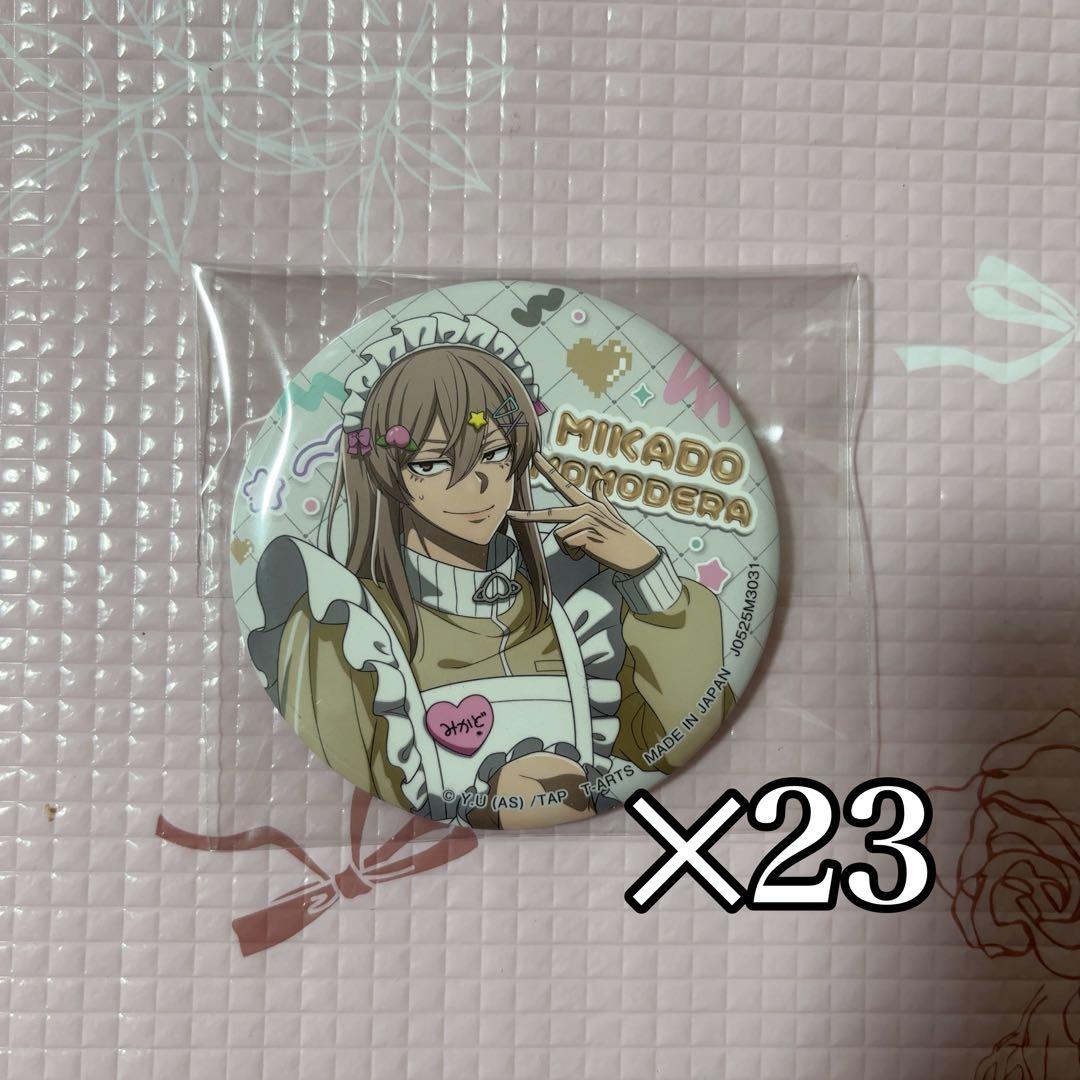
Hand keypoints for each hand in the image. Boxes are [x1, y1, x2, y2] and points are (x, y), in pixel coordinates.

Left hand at [508, 453, 660, 575]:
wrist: (636, 554)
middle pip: (549, 513)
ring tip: (589, 548)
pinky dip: (576, 556)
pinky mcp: (586, 535)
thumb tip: (599, 482)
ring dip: (570, 549)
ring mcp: (585, 521)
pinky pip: (568, 547)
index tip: (534, 458)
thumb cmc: (621, 537)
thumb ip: (602, 498)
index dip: (549, 470)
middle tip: (510, 514)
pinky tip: (592, 552)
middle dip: (527, 515)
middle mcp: (585, 509)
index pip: (564, 484)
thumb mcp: (611, 514)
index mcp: (588, 504)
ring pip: (560, 537)